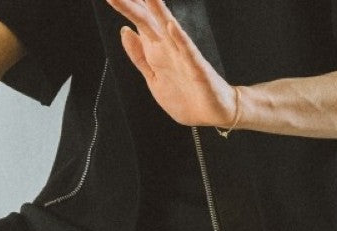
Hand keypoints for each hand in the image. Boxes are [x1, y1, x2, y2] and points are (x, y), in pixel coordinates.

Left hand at [102, 0, 237, 128]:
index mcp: (156, 50)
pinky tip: (171, 26)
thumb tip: (125, 31)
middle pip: (149, 21)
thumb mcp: (153, 77)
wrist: (211, 114)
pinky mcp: (197, 69)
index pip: (140, 23)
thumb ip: (139, 55)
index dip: (128, 7)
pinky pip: (188, 52)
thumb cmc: (185, 96)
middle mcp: (169, 48)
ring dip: (158, 10)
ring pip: (168, 29)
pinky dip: (179, 39)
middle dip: (136, 5)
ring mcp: (183, 56)